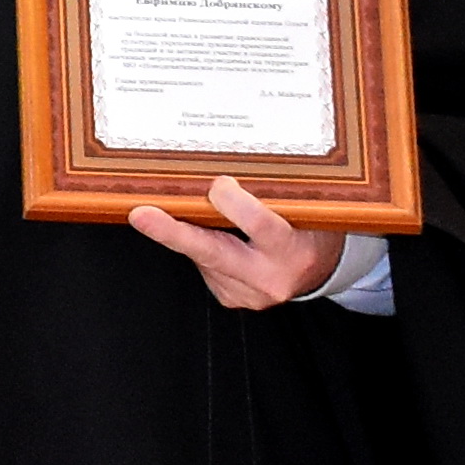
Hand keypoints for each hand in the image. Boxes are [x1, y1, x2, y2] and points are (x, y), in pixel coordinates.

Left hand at [128, 172, 343, 311]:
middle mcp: (269, 277)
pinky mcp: (232, 297)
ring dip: (197, 232)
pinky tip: (222, 237)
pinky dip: (206, 247)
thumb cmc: (312, 231)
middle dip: (171, 232)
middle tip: (142, 215)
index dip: (233, 202)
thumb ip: (272, 194)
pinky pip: (206, 266)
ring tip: (210, 214)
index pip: (258, 223)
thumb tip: (228, 167)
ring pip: (203, 256)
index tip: (218, 184)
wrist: (322, 272)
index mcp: (292, 250)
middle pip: (211, 251)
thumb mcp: (306, 209)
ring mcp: (248, 293)